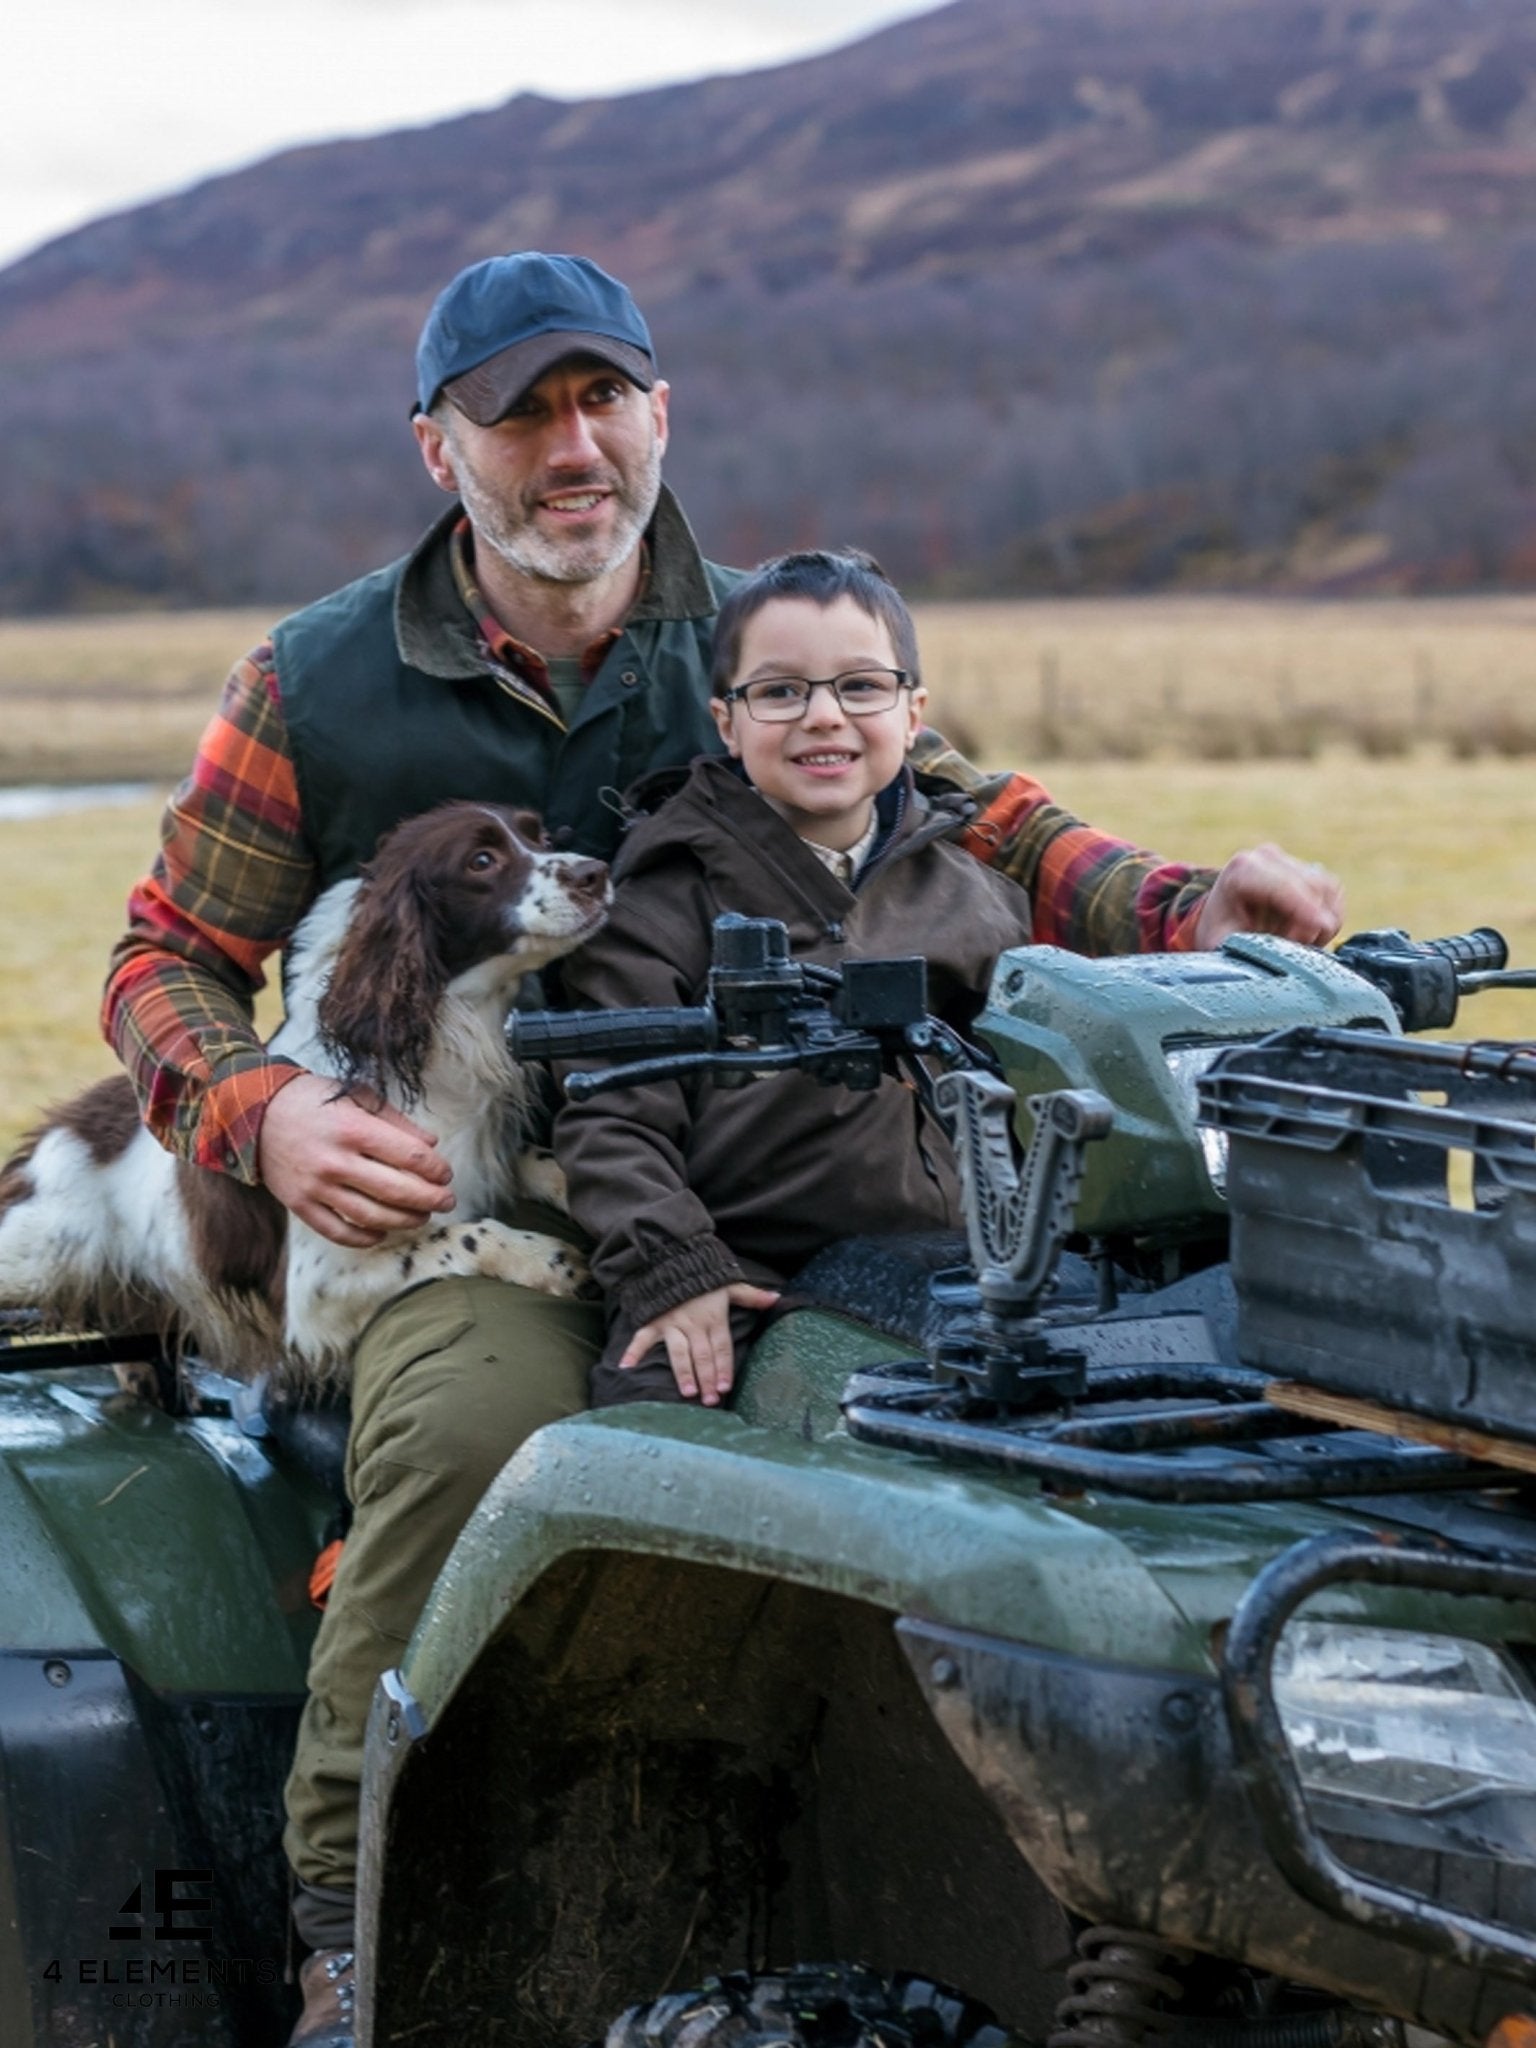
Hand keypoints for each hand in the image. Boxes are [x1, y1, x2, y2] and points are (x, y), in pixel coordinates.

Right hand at [256, 1071, 455, 1245]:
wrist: (253, 1113)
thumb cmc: (312, 1100)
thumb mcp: (356, 1096)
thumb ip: (395, 1121)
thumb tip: (431, 1145)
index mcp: (353, 1129)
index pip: (410, 1157)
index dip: (436, 1169)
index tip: (446, 1173)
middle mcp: (335, 1161)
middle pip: (397, 1191)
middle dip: (430, 1199)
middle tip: (447, 1201)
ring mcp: (316, 1187)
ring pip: (371, 1215)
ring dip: (405, 1221)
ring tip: (422, 1217)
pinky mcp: (299, 1204)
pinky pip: (338, 1231)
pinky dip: (364, 1237)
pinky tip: (382, 1232)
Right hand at [619, 1282, 780, 1406]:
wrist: (674, 1255)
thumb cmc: (704, 1274)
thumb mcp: (730, 1282)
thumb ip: (752, 1296)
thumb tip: (776, 1299)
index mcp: (713, 1316)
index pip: (721, 1347)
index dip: (724, 1368)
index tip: (725, 1387)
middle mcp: (693, 1322)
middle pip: (702, 1355)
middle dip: (707, 1378)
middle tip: (710, 1400)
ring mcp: (671, 1322)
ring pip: (678, 1352)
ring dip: (683, 1373)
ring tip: (688, 1392)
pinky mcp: (653, 1320)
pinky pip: (642, 1337)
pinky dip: (633, 1351)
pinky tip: (625, 1367)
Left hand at [1193, 843, 1343, 949]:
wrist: (1224, 920)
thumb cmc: (1222, 935)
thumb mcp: (1225, 944)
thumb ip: (1252, 945)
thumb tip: (1285, 948)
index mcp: (1242, 870)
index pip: (1283, 886)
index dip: (1306, 907)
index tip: (1322, 928)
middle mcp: (1267, 856)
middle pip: (1312, 887)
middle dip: (1311, 924)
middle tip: (1293, 950)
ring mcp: (1290, 859)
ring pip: (1328, 890)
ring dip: (1322, 923)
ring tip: (1295, 943)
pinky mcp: (1309, 869)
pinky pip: (1334, 893)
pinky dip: (1329, 917)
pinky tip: (1307, 933)